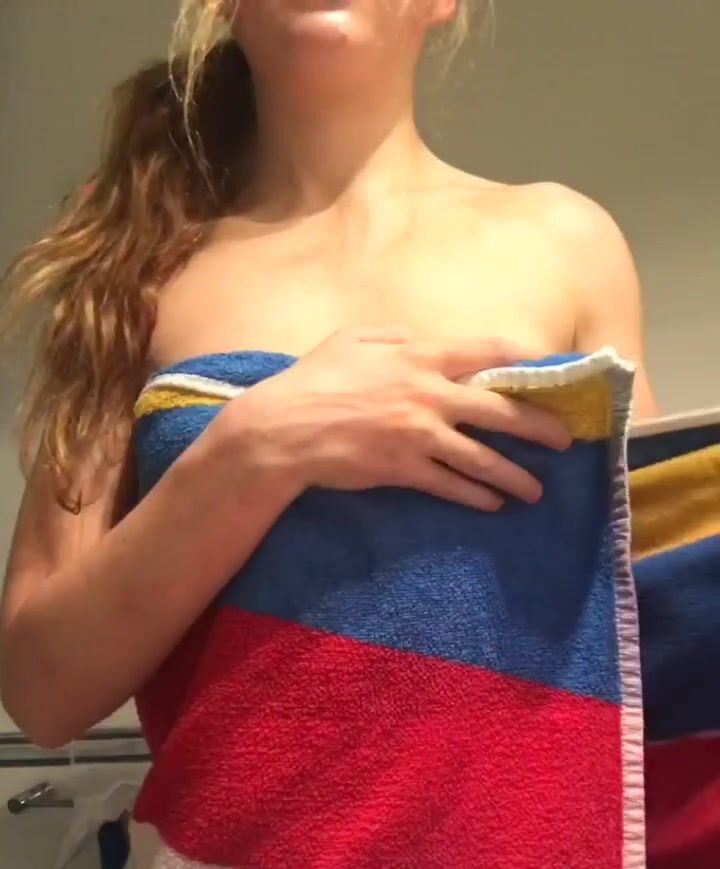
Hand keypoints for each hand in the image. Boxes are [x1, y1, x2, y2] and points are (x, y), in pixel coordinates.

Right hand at [222, 326, 571, 509]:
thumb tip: (423, 339)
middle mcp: (429, 393)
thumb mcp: (353, 339)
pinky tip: (495, 503)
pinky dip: (476, 495)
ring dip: (515, 475)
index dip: (528, 360)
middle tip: (565, 439)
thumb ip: (395, 336)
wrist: (284, 429)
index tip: (555, 370)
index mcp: (420, 355)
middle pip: (500, 409)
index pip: (490, 351)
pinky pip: (452, 484)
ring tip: (537, 489)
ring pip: (482, 457)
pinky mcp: (405, 469)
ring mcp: (419, 434)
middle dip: (539, 424)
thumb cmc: (314, 379)